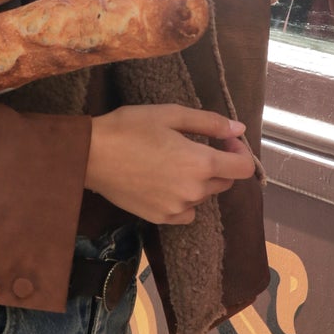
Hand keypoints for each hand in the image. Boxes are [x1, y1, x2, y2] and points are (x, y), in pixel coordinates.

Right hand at [84, 104, 256, 226]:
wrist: (90, 155)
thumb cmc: (129, 128)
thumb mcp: (171, 114)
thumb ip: (210, 123)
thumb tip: (239, 129)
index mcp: (200, 163)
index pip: (243, 168)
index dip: (240, 152)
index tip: (225, 141)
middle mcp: (194, 190)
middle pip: (225, 182)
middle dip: (219, 164)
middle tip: (194, 147)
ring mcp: (177, 208)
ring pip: (204, 196)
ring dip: (199, 182)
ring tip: (172, 163)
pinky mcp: (160, 218)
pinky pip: (186, 213)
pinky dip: (184, 200)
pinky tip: (165, 184)